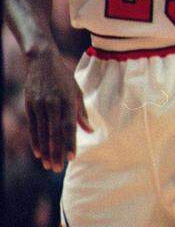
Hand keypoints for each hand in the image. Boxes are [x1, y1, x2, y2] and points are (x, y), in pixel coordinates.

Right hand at [24, 49, 90, 170]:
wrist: (42, 61)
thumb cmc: (64, 78)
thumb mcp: (76, 92)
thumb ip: (81, 113)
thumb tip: (90, 130)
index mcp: (68, 101)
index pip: (69, 127)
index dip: (70, 143)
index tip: (71, 158)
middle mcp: (53, 104)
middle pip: (55, 133)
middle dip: (56, 152)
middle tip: (57, 168)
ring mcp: (39, 105)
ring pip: (43, 133)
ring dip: (46, 150)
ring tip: (48, 165)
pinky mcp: (29, 106)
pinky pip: (33, 127)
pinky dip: (36, 141)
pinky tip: (38, 153)